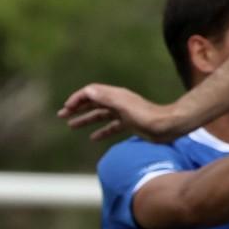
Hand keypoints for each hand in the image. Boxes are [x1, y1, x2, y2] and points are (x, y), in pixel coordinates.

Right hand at [58, 83, 178, 142]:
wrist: (167, 126)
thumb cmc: (147, 117)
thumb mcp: (124, 106)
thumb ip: (106, 98)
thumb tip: (88, 91)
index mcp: (115, 95)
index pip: (91, 92)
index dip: (77, 99)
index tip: (66, 109)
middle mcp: (118, 102)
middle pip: (93, 102)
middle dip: (77, 108)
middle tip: (61, 116)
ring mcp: (124, 113)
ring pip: (100, 115)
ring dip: (85, 119)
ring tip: (71, 126)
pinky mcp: (130, 124)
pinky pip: (111, 126)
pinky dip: (101, 131)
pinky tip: (93, 138)